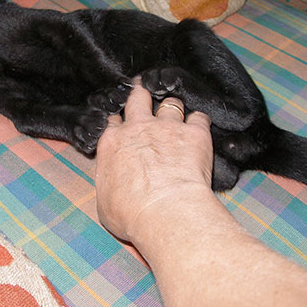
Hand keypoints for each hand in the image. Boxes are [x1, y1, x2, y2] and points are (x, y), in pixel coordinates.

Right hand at [95, 79, 212, 241]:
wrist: (165, 212)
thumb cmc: (132, 214)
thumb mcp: (105, 204)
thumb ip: (109, 184)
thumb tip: (114, 188)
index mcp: (112, 143)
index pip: (112, 120)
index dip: (118, 120)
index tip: (122, 123)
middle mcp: (138, 128)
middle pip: (137, 97)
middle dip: (140, 93)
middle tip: (144, 93)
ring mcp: (168, 127)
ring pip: (170, 103)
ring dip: (173, 108)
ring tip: (176, 114)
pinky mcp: (195, 134)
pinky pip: (200, 117)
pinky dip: (200, 122)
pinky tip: (200, 128)